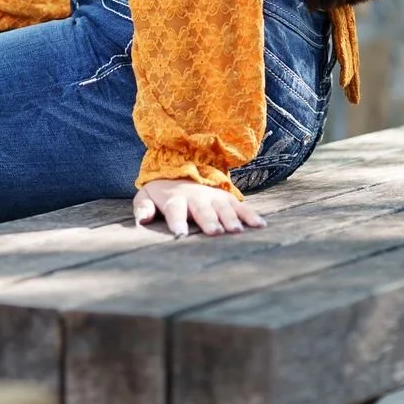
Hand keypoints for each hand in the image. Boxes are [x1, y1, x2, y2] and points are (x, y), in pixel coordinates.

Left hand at [133, 178, 265, 237]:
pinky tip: (260, 225)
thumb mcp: (146, 195)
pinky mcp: (226, 197)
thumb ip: (143, 207)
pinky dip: (250, 214)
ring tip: (237, 231)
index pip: (175, 210)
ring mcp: (213, 196)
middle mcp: (196, 197)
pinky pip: (240, 206)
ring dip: (230, 219)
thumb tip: (142, 220)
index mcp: (174, 198)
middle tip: (215, 233)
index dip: (177, 221)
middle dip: (209, 221)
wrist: (180, 169)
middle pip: (203, 210)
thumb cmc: (161, 192)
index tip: (180, 234)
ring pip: (223, 208)